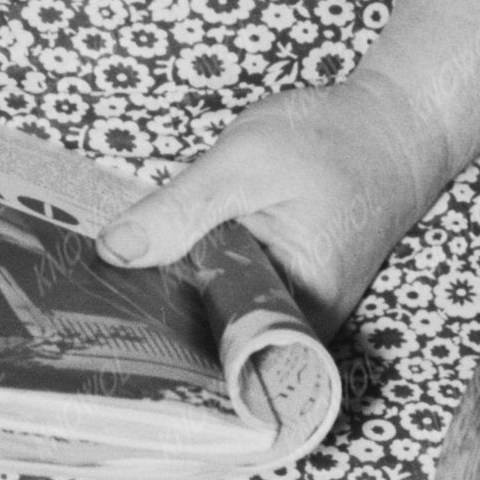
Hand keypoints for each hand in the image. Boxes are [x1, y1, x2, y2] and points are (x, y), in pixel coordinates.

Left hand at [102, 60, 454, 325]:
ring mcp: (291, 308)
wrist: (394, 125)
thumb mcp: (246, 163)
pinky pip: (228, 299)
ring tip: (106, 293)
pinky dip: (192, 284)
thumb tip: (114, 252)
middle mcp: (298, 322)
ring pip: (216, 321)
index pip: (218, 354)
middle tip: (85, 311)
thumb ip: (181, 209)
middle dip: (153, 327)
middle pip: (212, 344)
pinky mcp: (281, 287)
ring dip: (169, 304)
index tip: (101, 333)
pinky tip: (151, 269)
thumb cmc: (335, 139)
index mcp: (299, 306)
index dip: (157, 347)